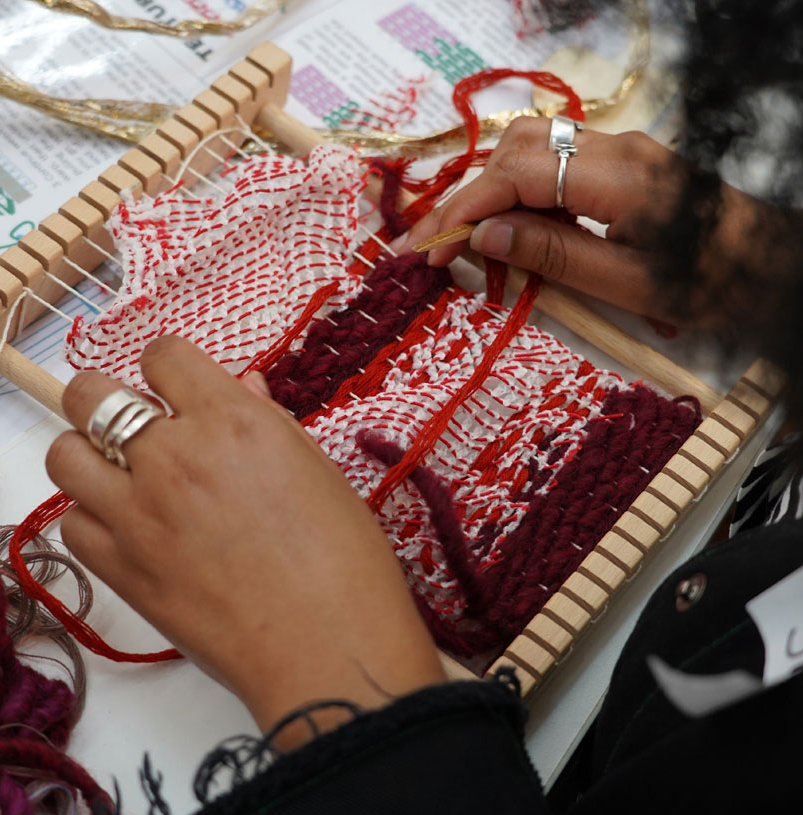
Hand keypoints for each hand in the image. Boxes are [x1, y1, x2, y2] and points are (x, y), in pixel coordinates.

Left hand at [45, 337, 443, 749]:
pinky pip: (70, 526)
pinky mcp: (120, 568)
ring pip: (64, 456)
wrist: (326, 649)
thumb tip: (241, 387)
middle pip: (88, 395)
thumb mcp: (318, 472)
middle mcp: (172, 456)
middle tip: (130, 430)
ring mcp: (137, 512)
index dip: (165, 372)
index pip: (162, 355)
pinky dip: (90, 523)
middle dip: (102, 402)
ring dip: (85, 458)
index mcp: (231, 421)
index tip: (175, 395)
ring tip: (117, 479)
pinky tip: (124, 533)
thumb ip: (267, 423)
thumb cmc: (345, 562)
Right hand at [403, 117, 751, 324]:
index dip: (464, 209)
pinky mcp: (626, 164)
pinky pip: (556, 165)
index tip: (428, 250)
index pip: (517, 175)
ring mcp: (622, 152)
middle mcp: (617, 149)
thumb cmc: (714, 282)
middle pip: (516, 151)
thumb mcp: (630, 283)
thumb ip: (553, 254)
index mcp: (618, 177)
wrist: (776, 264)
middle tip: (432, 248)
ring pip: (531, 151)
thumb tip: (483, 234)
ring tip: (466, 244)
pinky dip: (520, 195)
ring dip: (491, 194)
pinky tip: (511, 234)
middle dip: (467, 198)